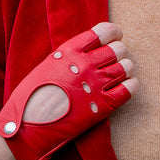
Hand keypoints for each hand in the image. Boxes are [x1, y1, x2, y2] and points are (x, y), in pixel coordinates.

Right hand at [0, 22, 136, 159]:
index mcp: (69, 51)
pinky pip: (128, 89)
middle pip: (118, 49)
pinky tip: (128, 85)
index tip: (115, 35)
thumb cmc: (30, 98)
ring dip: (125, 68)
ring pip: (126, 67)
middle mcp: (85, 65)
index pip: (102, 32)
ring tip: (120, 72)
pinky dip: (132, 85)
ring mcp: (95, 85)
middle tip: (114, 59)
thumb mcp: (46, 67)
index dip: (113, 32)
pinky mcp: (103, 106)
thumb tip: (85, 53)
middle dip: (118, 52)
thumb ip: (67, 58)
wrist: (27, 128)